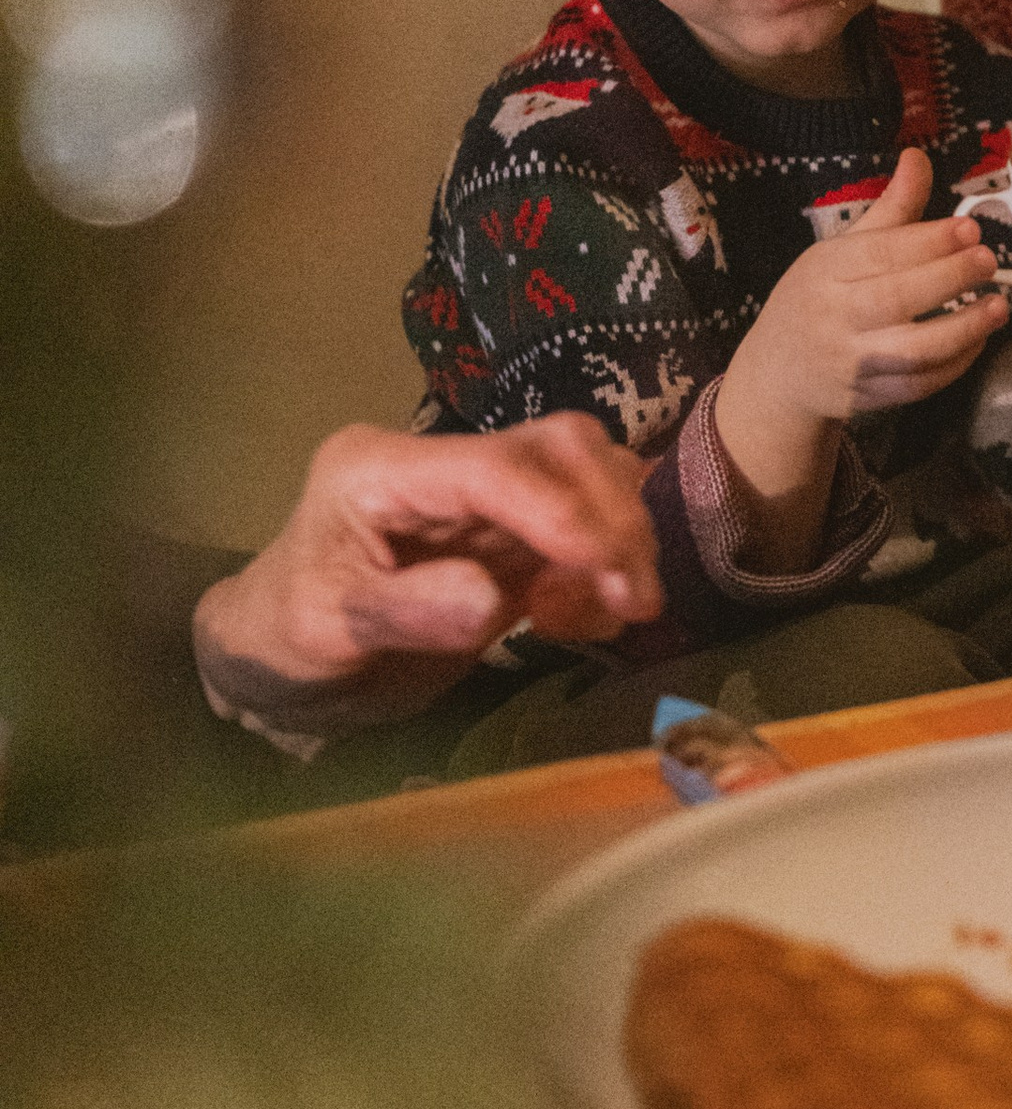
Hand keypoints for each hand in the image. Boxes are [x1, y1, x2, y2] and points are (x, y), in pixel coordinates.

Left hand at [191, 416, 659, 736]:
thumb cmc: (289, 639)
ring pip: (586, 473)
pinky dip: (608, 565)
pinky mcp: (510, 527)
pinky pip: (585, 523)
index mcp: (380, 468)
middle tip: (633, 597)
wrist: (281, 661)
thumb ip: (409, 610)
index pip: (493, 467)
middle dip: (611, 515)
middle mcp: (440, 462)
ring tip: (613, 608)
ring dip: (620, 536)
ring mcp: (480, 491)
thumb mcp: (326, 631)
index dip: (560, 512)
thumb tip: (491, 599)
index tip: (609, 570)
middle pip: (557, 448)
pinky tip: (592, 615)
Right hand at [712, 149, 1009, 564]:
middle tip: (989, 261)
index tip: (970, 229)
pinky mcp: (869, 399)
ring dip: (962, 330)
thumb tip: (918, 155)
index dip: (928, 241)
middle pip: (896, 300)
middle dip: (948, 278)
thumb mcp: (842, 248)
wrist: (779, 374)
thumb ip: (890, 209)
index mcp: (826, 271)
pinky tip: (978, 340)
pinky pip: (918, 386)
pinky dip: (954, 365)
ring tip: (998, 307)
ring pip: (912, 352)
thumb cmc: (819, 297)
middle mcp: (835, 318)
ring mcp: (851, 364)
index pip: (880, 254)